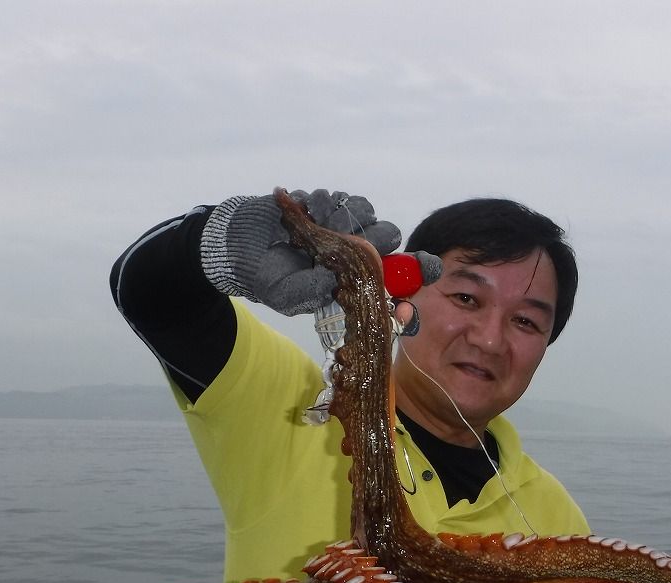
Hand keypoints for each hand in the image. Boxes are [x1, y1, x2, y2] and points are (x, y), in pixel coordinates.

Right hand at [200, 188, 402, 314]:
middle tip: (355, 243)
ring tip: (321, 229)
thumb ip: (310, 292)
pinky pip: (340, 198)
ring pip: (367, 212)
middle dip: (378, 239)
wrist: (240, 246)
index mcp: (357, 279)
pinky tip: (309, 212)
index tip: (430, 267)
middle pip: (389, 236)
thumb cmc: (269, 278)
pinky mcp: (327, 202)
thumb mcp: (287, 296)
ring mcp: (343, 223)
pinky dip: (327, 204)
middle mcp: (357, 249)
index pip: (400, 275)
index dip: (419, 270)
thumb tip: (333, 280)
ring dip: (347, 219)